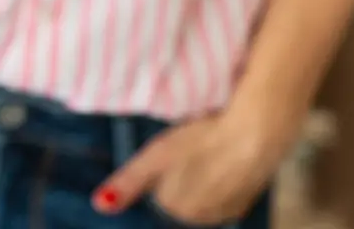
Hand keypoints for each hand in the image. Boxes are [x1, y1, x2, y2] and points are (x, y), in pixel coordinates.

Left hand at [92, 97, 303, 225]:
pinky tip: (227, 157)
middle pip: (179, 193)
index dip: (165, 163)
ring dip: (204, 174)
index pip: (158, 187)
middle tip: (193, 144)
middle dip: (183, 172)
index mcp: (176, 207)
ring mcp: (226, 212)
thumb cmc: (201, 140)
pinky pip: (225, 190)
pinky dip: (225, 176)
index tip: (175, 146)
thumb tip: (99, 205)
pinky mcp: (247, 202)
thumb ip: (127, 182)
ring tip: (210, 148)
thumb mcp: (156, 155)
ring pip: (203, 192)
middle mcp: (200, 218)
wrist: (254, 135)